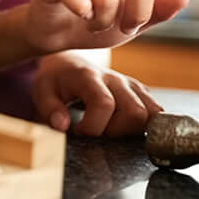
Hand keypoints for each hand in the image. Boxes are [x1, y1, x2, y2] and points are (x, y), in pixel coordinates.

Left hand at [32, 52, 161, 135]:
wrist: (69, 65)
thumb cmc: (56, 81)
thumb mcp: (42, 91)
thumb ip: (49, 108)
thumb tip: (63, 125)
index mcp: (89, 77)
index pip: (104, 104)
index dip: (93, 127)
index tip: (79, 131)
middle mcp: (116, 79)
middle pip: (135, 113)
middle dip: (117, 133)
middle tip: (98, 132)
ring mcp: (132, 85)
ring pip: (152, 114)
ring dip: (133, 130)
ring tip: (110, 129)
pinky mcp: (141, 92)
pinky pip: (155, 112)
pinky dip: (144, 125)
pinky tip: (123, 127)